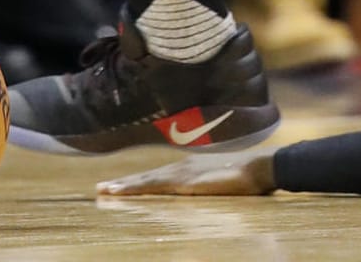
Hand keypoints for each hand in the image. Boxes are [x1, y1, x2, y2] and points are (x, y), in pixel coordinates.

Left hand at [96, 149, 277, 195]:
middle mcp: (181, 167)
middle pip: (146, 177)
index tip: (122, 185)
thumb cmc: (248, 178)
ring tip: (104, 190)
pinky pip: (153, 187)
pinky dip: (134, 188)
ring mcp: (181, 173)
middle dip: (124, 183)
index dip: (140, 180)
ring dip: (123, 186)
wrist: (259, 169)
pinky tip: (121, 192)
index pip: (158, 176)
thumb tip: (209, 192)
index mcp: (190, 168)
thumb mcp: (224, 184)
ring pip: (145, 180)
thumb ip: (212, 187)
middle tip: (101, 187)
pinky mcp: (183, 182)